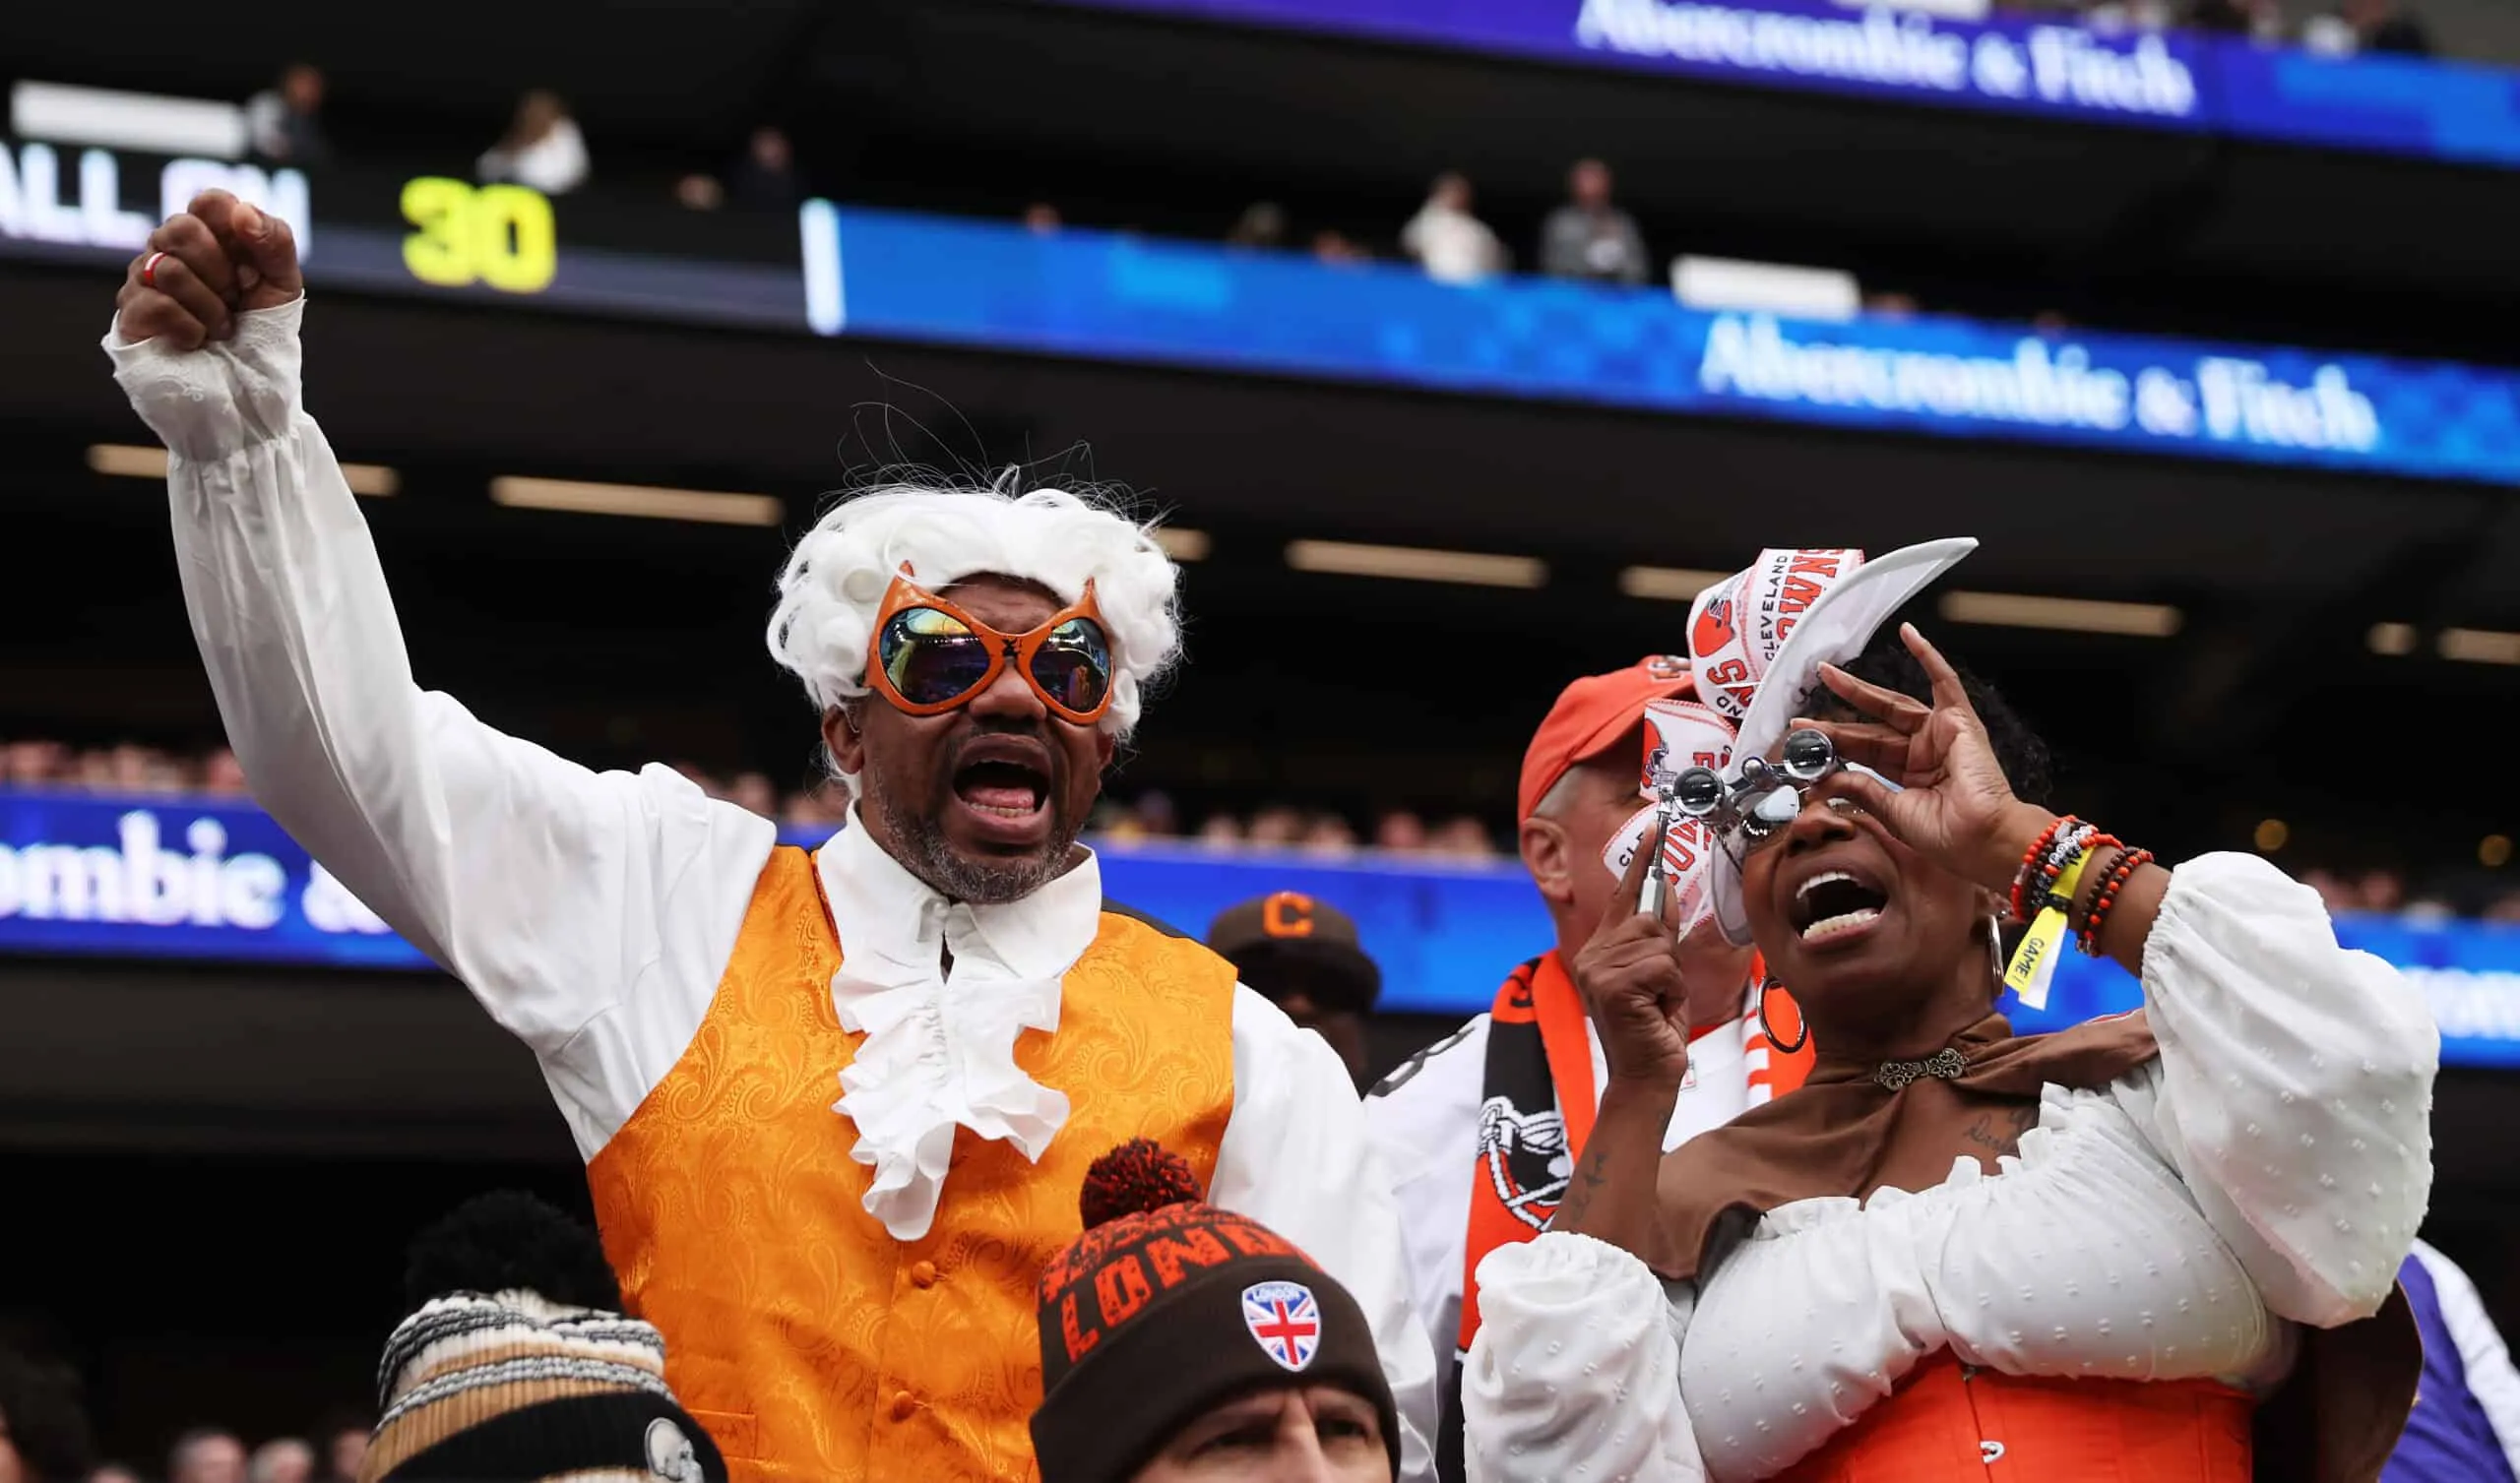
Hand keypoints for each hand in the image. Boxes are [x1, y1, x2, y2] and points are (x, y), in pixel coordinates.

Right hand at [115, 190, 302, 351]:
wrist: (246, 387)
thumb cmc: (261, 332)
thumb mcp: (282, 285)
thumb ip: (274, 241)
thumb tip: (242, 211)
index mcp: (209, 237)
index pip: (209, 202)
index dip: (232, 226)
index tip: (250, 262)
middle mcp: (170, 250)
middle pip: (180, 228)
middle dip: (219, 272)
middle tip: (233, 300)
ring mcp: (143, 280)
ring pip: (168, 269)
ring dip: (210, 308)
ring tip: (221, 328)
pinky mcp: (131, 314)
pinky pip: (157, 305)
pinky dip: (190, 329)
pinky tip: (196, 340)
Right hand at [1570, 833, 1693, 1089]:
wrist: (1646, 1080)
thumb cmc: (1655, 1032)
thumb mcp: (1662, 976)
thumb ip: (1658, 937)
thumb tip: (1664, 891)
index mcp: (1599, 950)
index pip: (1624, 897)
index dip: (1642, 862)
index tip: (1656, 826)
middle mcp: (1591, 955)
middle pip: (1648, 919)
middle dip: (1667, 953)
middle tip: (1662, 991)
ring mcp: (1598, 969)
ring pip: (1659, 944)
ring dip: (1671, 977)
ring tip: (1658, 1004)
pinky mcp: (1613, 984)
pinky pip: (1663, 965)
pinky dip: (1672, 990)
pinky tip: (1657, 1012)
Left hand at [1794, 623, 2052, 892]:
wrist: (1981, 838)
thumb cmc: (1947, 834)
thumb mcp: (1891, 811)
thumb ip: (1860, 789)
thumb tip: (1823, 779)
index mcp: (1909, 776)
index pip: (1864, 752)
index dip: (1834, 743)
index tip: (1802, 736)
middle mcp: (1923, 751)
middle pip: (1872, 727)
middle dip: (1838, 715)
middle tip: (1805, 704)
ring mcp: (1940, 733)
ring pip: (1893, 704)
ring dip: (1860, 690)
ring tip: (1828, 674)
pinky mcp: (1959, 720)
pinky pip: (1944, 681)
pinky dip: (1928, 656)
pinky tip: (1908, 633)